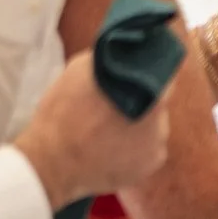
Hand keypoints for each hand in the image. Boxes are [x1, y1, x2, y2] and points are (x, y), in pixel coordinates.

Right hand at [14, 52, 171, 206]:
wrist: (53, 162)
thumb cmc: (63, 114)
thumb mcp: (80, 71)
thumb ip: (111, 60)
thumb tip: (124, 51)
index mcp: (150, 94)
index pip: (164, 76)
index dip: (151, 72)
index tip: (138, 73)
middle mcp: (162, 122)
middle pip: (157, 105)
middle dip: (141, 102)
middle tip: (114, 104)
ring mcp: (157, 147)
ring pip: (152, 129)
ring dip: (138, 126)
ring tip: (109, 130)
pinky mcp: (149, 167)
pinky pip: (147, 151)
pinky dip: (134, 148)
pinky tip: (112, 148)